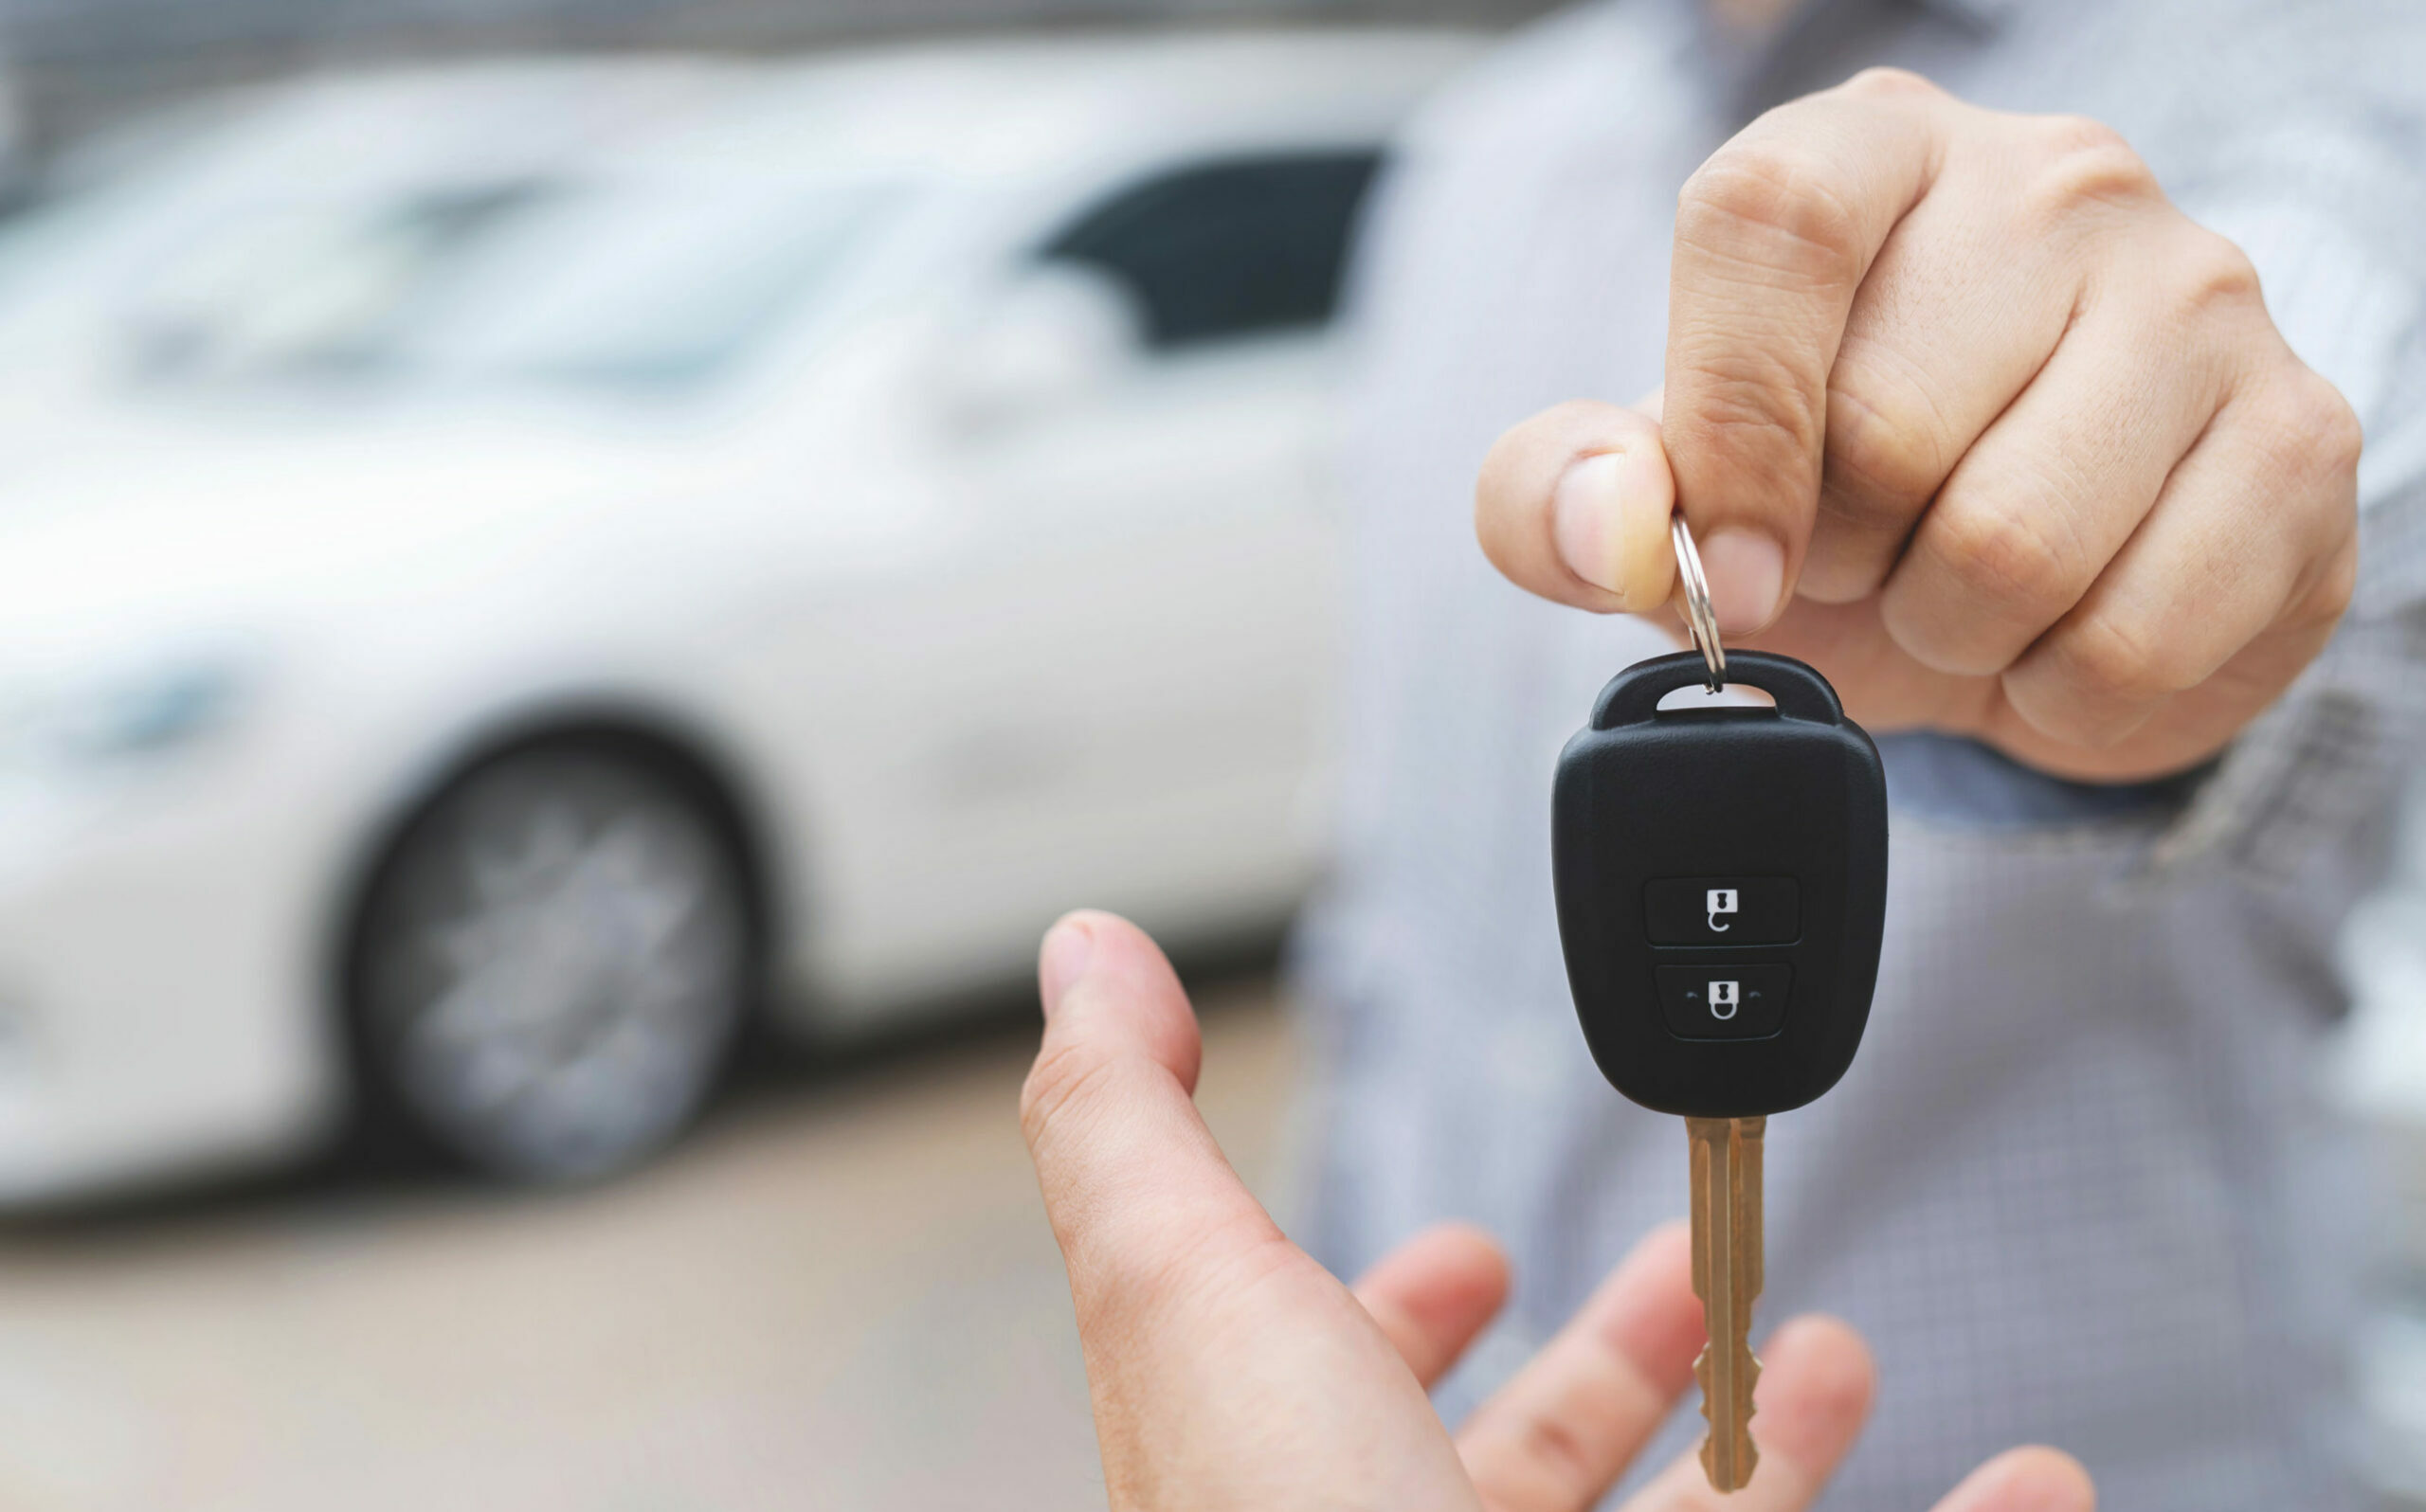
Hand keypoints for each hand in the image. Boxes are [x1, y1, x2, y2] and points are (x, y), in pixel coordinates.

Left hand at [1020, 909, 2095, 1509]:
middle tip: (1689, 1283)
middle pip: (1531, 1468)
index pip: (1345, 1380)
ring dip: (1787, 1447)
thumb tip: (1085, 952)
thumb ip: (1125, 1125)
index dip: (1407, 1309)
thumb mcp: (1185, 1291)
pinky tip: (2043, 1489)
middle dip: (1618, 1362)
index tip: (1476, 1257)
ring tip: (1848, 1358)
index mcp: (1300, 1475)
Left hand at [1475, 69, 2360, 782]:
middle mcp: (2052, 187)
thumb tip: (1601, 530)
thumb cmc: (1835, 507)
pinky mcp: (2300, 439)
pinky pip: (2136, 635)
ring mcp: (2200, 298)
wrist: (2031, 592)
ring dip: (1952, 632)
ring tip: (1960, 593)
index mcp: (1869, 152)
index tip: (1728, 561)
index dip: (1729, 420)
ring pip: (2017, 543)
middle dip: (1846, 558)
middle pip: (1887, 425)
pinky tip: (2061, 632)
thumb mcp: (1669, 497)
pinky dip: (2062, 688)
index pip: (1772, 224)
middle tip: (1870, 556)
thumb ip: (1564, 493)